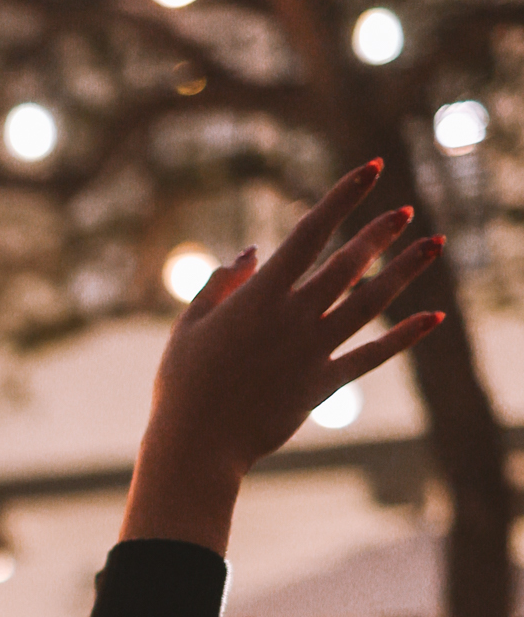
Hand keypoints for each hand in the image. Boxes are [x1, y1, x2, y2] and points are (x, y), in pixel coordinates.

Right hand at [121, 166, 444, 553]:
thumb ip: (221, 284)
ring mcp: (313, 351)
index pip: (310, 234)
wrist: (197, 446)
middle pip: (349, 264)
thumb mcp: (189, 325)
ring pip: (371, 302)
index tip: (370, 170)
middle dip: (379, 232)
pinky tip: (432, 317)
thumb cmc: (182, 385)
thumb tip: (253, 251)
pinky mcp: (324, 384)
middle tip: (406, 210)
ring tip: (434, 245)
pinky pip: (372, 355)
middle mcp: (293, 318)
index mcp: (259, 296)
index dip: (343, 197)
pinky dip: (404, 336)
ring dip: (406, 271)